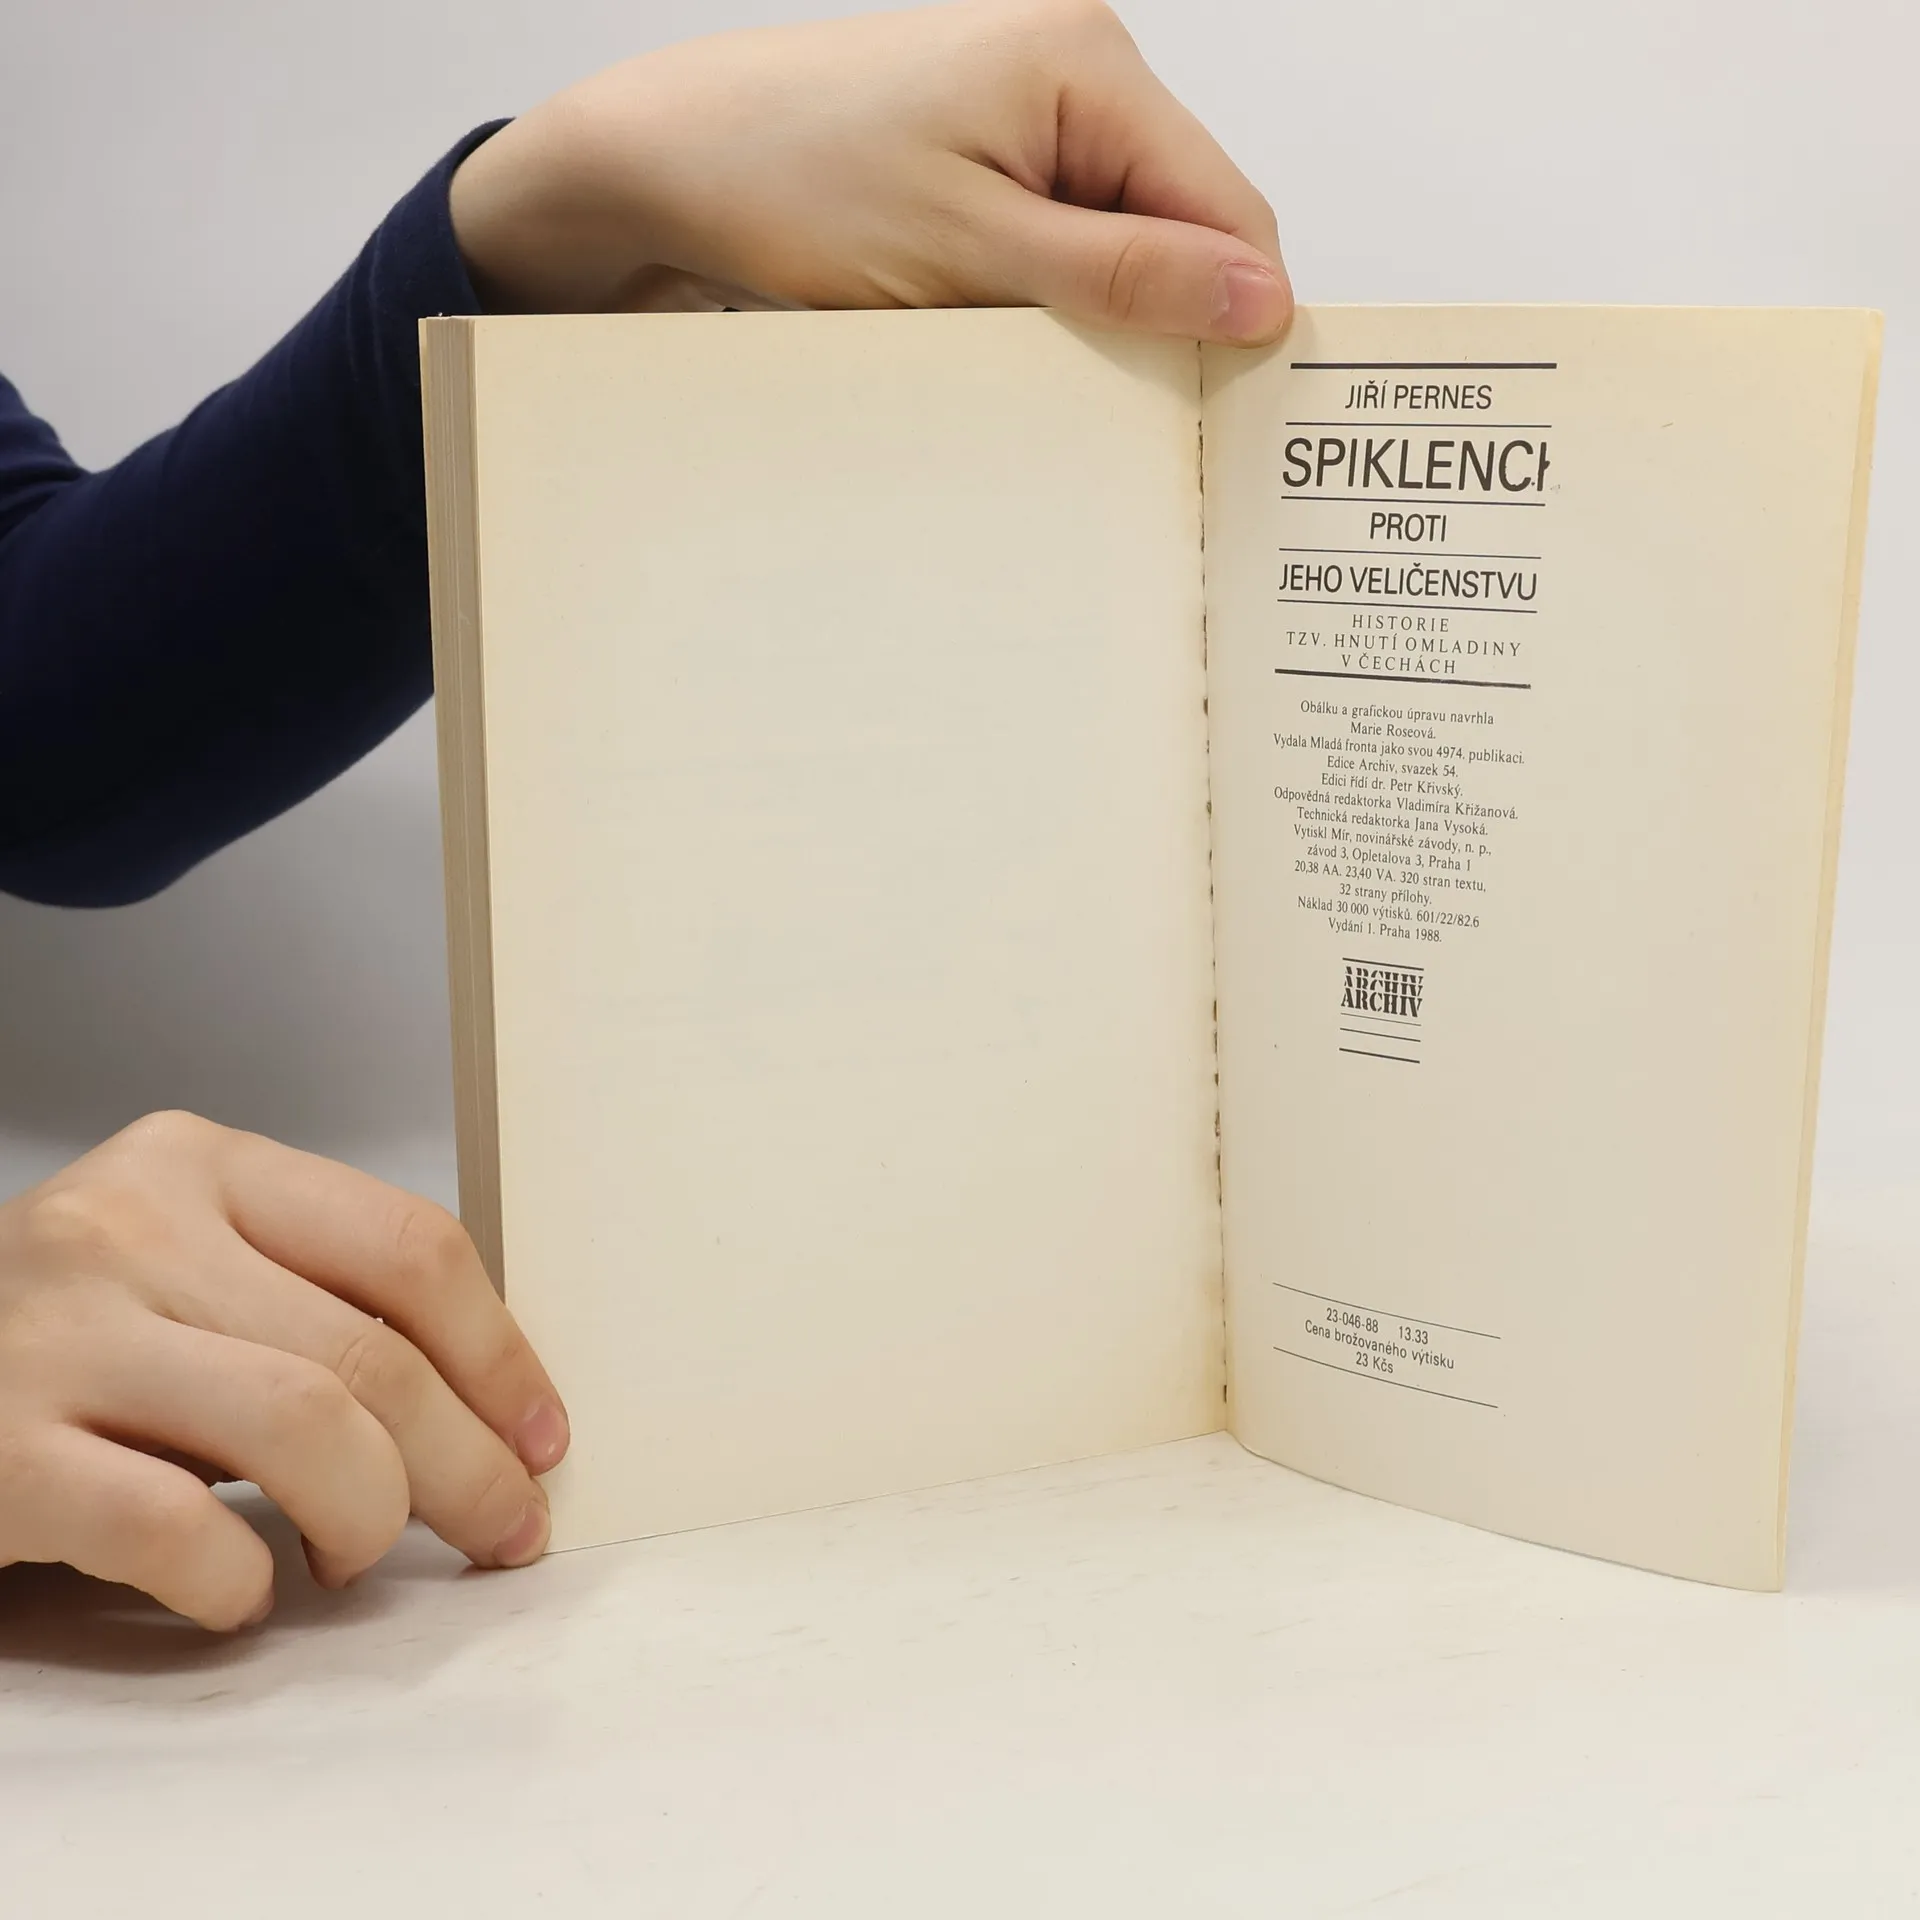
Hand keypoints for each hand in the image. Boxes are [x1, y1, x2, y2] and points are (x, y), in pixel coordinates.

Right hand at [0, 1113, 567, 1630]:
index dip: (501, 1355)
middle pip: (373, 1352)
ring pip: (306, 1426)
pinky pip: (177, 1528)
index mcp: (202, 1166)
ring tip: (358, 1560)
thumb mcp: (184, 1264)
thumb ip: (307, 1296)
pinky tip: (244, 1594)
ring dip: (373, 1516)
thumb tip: (486, 1407)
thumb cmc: (61, 1332)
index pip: (409, 1247)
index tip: (542, 1438)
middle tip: (508, 1531)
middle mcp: (130, 1228)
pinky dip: (240, 1581)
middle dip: (472, 1464)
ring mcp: (56, 1336)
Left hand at [449, 0, 1290, 343]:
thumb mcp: (973, 250)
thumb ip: (1122, 275)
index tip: (1220, 409)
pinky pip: (1058, 233)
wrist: (666, 160)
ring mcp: (1025, 103)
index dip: (1235, 309)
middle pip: (1179, 218)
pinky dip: (1044, 294)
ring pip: (1118, 234)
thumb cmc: (790, 181)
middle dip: (1158, 313)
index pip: (1226, 203)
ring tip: (1024, 353)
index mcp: (1086, 62)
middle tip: (1110, 401)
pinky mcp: (984, 145)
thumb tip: (1258, 297)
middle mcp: (1071, 63)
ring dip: (1094, 311)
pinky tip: (995, 327)